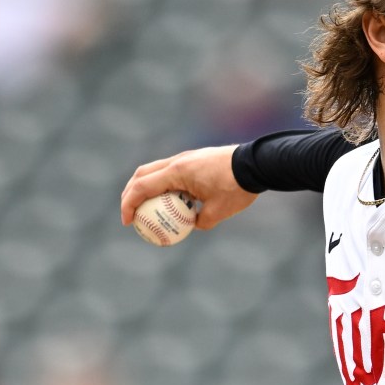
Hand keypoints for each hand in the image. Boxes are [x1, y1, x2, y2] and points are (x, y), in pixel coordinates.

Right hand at [119, 145, 256, 230]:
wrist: (257, 163)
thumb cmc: (237, 187)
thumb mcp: (218, 212)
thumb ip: (201, 221)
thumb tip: (191, 226)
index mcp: (177, 172)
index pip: (142, 186)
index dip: (129, 204)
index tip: (128, 222)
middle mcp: (177, 161)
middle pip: (142, 174)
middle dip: (130, 194)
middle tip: (131, 214)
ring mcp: (186, 157)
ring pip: (155, 170)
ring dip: (147, 187)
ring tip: (147, 207)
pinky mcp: (195, 159)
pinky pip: (171, 171)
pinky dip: (164, 184)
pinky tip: (172, 200)